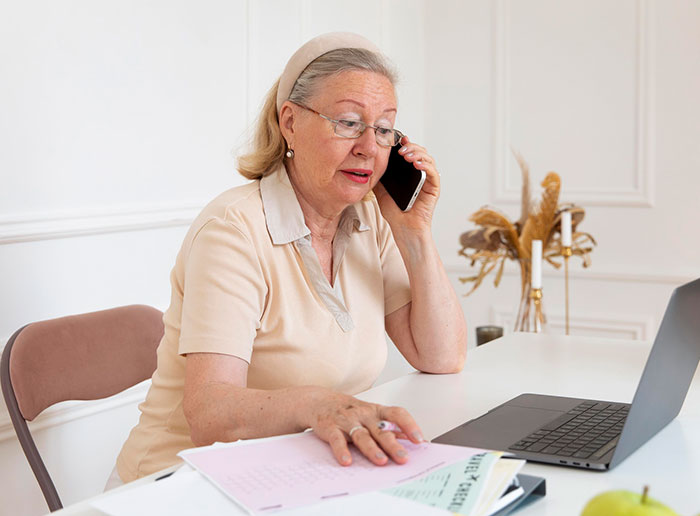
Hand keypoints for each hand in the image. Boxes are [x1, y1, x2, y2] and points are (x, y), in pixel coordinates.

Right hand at [308, 389, 425, 466]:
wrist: (319, 401)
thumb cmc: (349, 411)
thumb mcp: (371, 415)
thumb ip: (390, 427)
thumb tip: (414, 440)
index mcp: (377, 411)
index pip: (397, 414)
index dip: (409, 425)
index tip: (419, 439)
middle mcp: (364, 414)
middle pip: (381, 430)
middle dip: (393, 444)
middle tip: (403, 458)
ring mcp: (347, 421)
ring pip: (362, 435)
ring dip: (372, 449)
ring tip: (381, 461)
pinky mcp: (331, 428)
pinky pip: (337, 439)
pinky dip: (342, 450)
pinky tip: (347, 461)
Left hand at [373, 136, 439, 236]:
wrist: (403, 229)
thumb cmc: (395, 213)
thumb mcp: (381, 192)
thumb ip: (379, 179)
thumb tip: (369, 166)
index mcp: (410, 174)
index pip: (410, 153)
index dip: (405, 144)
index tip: (397, 138)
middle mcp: (421, 175)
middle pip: (420, 152)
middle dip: (410, 147)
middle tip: (400, 148)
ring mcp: (428, 181)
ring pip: (428, 159)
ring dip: (417, 153)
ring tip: (406, 155)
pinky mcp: (434, 188)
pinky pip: (433, 172)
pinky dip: (425, 165)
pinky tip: (416, 164)